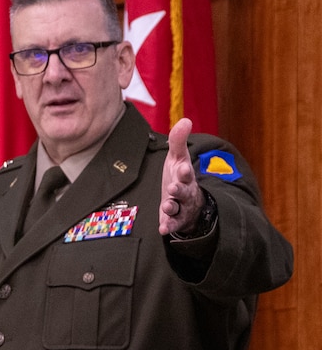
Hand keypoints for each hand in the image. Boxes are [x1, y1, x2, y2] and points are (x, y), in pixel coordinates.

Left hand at [159, 118, 204, 235]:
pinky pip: (174, 223)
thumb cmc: (179, 175)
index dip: (184, 171)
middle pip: (184, 191)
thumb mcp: (178, 157)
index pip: (186, 172)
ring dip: (173, 207)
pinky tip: (162, 229)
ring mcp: (181, 206)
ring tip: (167, 206)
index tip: (183, 168)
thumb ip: (178, 140)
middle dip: (179, 189)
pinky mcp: (175, 219)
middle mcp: (185, 191)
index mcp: (185, 175)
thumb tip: (186, 120)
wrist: (186, 198)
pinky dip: (169, 226)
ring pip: (179, 208)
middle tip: (173, 187)